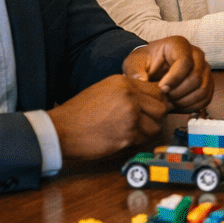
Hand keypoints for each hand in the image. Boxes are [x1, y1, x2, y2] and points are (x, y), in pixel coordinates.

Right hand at [49, 74, 169, 160]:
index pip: (157, 90)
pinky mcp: (127, 135)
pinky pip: (144, 138)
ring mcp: (130, 116)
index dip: (156, 101)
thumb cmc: (79, 111)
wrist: (62, 129)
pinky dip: (137, 140)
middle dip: (155, 116)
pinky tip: (123, 137)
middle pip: (161, 107)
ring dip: (148, 130)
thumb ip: (128, 91)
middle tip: (144, 121)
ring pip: (156, 125)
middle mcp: (130, 97)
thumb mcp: (104, 89)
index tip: (150, 108)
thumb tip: (150, 97)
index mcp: (125, 83)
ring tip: (132, 130)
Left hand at [123, 36, 211, 111]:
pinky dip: (192, 106)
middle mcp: (197, 54)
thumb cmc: (145, 62)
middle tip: (164, 97)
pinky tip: (178, 105)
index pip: (185, 62)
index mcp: (180, 45)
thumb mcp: (134, 63)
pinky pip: (206, 98)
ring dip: (185, 100)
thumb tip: (143, 82)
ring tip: (170, 101)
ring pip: (203, 89)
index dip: (174, 79)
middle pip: (196, 77)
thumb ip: (135, 71)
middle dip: (178, 92)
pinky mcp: (208, 82)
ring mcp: (204, 68)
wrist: (153, 67)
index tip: (162, 89)